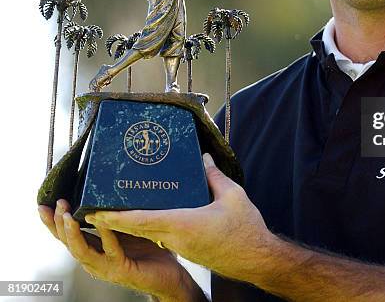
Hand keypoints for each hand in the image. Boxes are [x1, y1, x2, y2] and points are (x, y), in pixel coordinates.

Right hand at [38, 200, 203, 301]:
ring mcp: (106, 267)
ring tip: (69, 216)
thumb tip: (110, 190)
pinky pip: (111, 252)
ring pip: (82, 251)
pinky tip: (104, 224)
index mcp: (94, 249)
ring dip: (73, 233)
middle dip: (58, 223)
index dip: (53, 222)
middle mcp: (95, 260)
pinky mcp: (121, 271)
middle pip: (68, 243)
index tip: (43, 205)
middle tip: (56, 204)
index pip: (67, 235)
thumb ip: (116, 217)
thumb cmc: (149, 252)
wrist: (169, 277)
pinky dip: (106, 237)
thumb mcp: (127, 230)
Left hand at [86, 154, 273, 283]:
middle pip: (139, 228)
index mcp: (183, 224)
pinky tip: (150, 217)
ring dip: (131, 223)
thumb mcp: (233, 196)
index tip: (97, 212)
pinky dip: (148, 227)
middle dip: (115, 220)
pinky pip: (162, 236)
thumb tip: (203, 158)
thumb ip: (215, 176)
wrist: (256, 259)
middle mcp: (177, 237)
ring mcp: (182, 246)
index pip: (142, 220)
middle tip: (95, 210)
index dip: (117, 216)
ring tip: (117, 209)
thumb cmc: (245, 229)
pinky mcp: (188, 249)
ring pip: (150, 233)